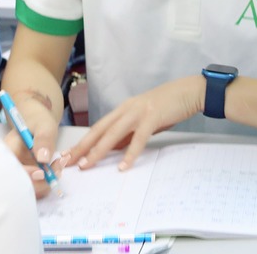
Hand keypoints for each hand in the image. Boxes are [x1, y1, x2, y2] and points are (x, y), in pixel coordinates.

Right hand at [1, 91, 63, 199]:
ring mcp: (19, 173)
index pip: (9, 171)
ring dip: (46, 183)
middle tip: (58, 168)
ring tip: (59, 164)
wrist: (38, 122)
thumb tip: (43, 159)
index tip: (41, 173)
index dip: (24, 177)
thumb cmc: (38, 120)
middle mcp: (10, 166)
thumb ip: (43, 139)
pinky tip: (57, 168)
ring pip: (29, 190)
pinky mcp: (27, 178)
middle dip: (40, 183)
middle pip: (18, 186)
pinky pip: (36, 187)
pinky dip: (48, 182)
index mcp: (7, 151)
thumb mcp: (43, 125)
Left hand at [56, 75, 205, 173]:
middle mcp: (127, 109)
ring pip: (113, 133)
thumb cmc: (168, 106)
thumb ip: (129, 133)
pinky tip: (123, 166)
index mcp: (123, 109)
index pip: (98, 127)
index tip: (69, 155)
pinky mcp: (152, 117)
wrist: (189, 91)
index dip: (83, 142)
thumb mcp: (144, 120)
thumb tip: (115, 150)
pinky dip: (130, 153)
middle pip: (99, 130)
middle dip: (82, 147)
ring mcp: (138, 112)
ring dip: (98, 150)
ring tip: (87, 165)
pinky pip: (138, 138)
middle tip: (68, 162)